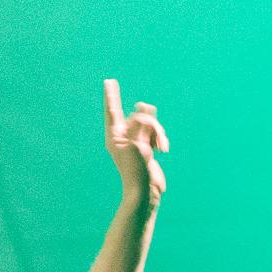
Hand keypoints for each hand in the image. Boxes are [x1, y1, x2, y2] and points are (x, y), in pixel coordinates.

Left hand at [104, 79, 167, 203]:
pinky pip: (156, 132)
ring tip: (160, 148)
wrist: (145, 190)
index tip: (109, 81)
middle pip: (138, 115)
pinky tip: (163, 150)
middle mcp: (123, 136)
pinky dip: (161, 138)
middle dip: (149, 124)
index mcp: (114, 136)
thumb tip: (143, 106)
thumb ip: (140, 124)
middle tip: (152, 141)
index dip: (111, 95)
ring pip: (150, 123)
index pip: (112, 111)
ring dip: (158, 133)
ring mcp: (136, 140)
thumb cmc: (136, 170)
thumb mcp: (136, 144)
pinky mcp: (147, 145)